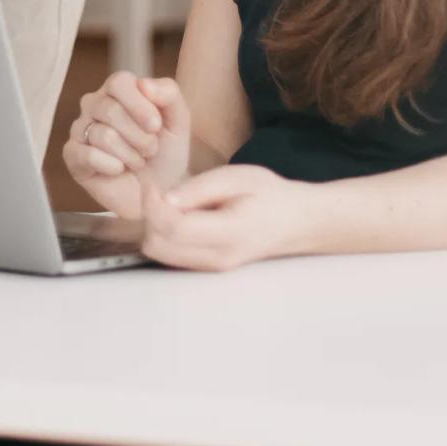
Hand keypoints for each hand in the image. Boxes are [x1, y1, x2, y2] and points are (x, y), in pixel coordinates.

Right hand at [62, 73, 190, 219]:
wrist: (158, 194)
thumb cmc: (165, 154)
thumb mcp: (178, 122)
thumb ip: (168, 94)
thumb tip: (143, 83)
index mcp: (118, 90)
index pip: (119, 82)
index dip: (139, 105)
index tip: (156, 126)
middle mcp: (94, 104)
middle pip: (110, 109)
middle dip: (139, 136)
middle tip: (150, 150)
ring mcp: (80, 129)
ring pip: (103, 135)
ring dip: (130, 154)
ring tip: (138, 161)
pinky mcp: (73, 155)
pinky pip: (87, 155)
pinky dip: (111, 166)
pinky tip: (119, 170)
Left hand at [138, 165, 310, 271]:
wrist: (295, 222)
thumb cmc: (269, 195)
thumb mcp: (237, 177)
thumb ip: (200, 189)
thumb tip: (165, 199)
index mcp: (229, 233)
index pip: (174, 228)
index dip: (153, 205)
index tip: (153, 184)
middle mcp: (218, 258)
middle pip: (159, 246)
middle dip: (151, 216)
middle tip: (160, 191)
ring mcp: (212, 268)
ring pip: (160, 254)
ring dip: (155, 226)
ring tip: (172, 202)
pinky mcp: (207, 268)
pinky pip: (171, 255)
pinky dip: (164, 235)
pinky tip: (180, 215)